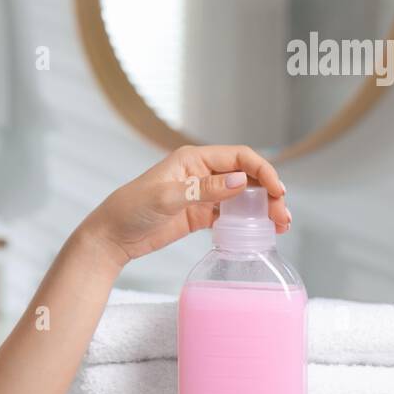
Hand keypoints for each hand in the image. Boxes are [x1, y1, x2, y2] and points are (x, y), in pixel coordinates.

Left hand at [83, 144, 289, 267]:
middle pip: (246, 177)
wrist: (111, 236)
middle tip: (282, 215)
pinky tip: (260, 232)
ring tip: (280, 225)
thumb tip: (240, 181)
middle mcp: (201, 173)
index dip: (262, 171)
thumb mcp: (167, 198)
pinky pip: (230, 215)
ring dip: (262, 208)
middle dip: (268, 192)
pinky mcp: (199, 215)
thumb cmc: (130, 209)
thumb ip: (204, 189)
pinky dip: (246, 221)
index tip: (277, 190)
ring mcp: (201, 194)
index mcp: (193, 159)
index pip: (239, 157)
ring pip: (241, 197)